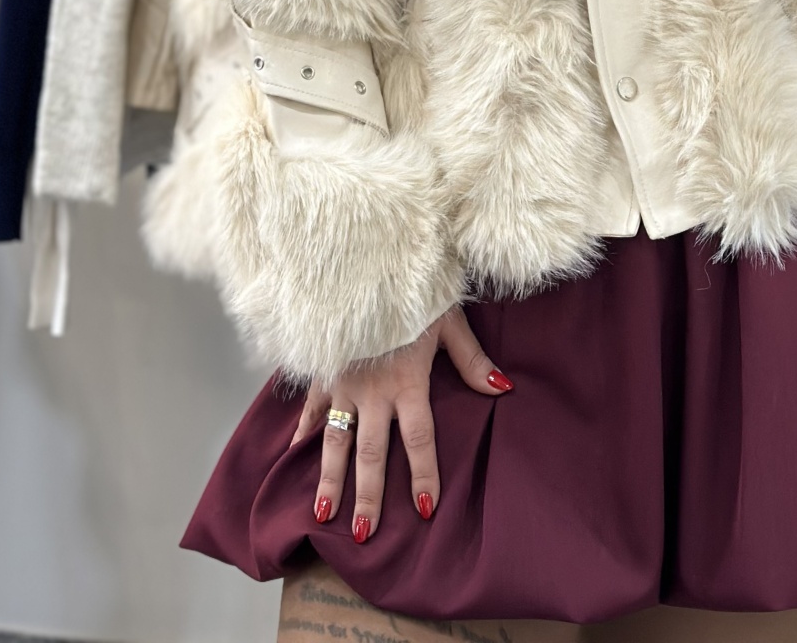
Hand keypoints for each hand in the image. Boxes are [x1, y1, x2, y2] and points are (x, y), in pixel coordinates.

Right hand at [289, 307, 511, 540]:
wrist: (370, 260)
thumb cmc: (416, 287)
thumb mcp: (449, 319)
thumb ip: (472, 360)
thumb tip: (502, 390)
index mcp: (407, 382)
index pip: (418, 440)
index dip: (423, 476)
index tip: (426, 511)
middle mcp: (373, 391)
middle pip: (371, 453)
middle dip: (368, 497)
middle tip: (364, 536)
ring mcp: (343, 382)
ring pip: (335, 440)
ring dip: (330, 479)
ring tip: (325, 516)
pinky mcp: (323, 368)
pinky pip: (311, 404)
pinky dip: (303, 428)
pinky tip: (294, 452)